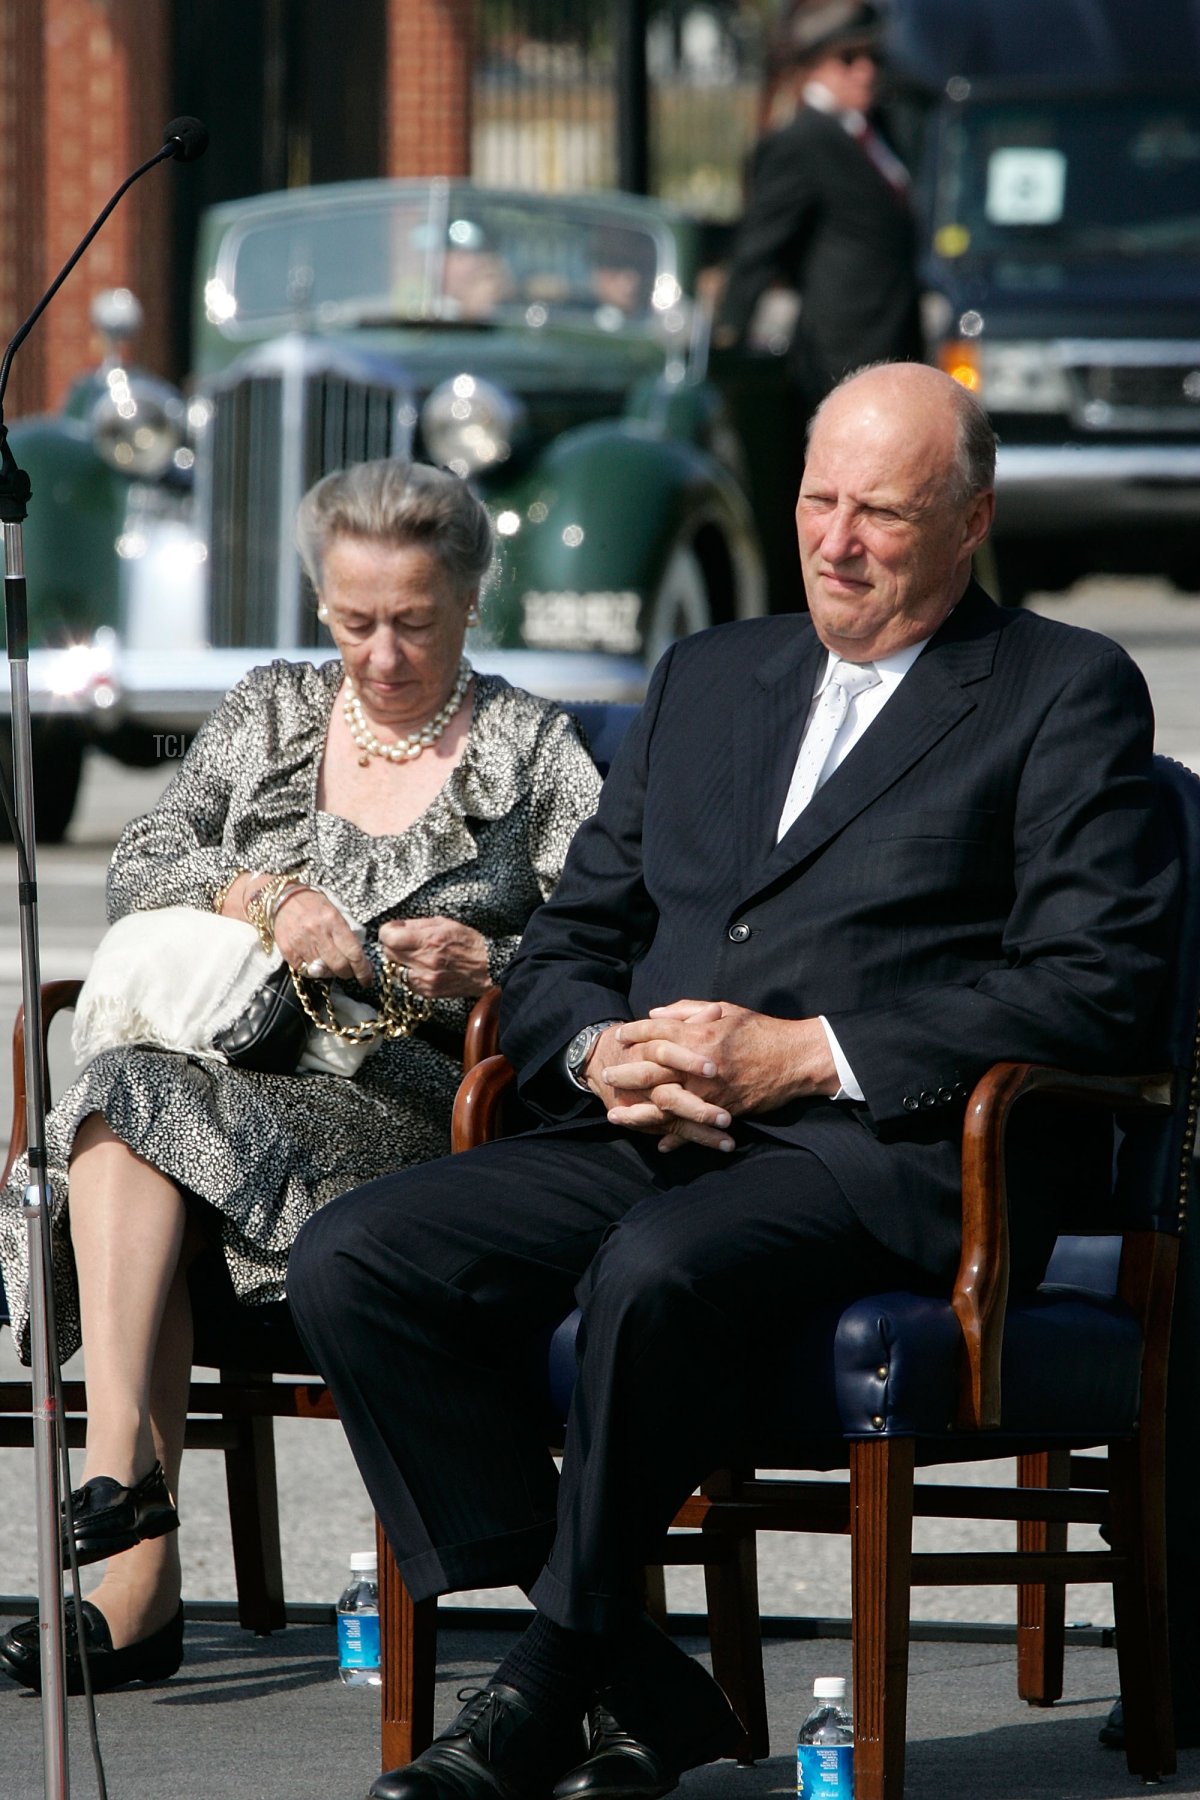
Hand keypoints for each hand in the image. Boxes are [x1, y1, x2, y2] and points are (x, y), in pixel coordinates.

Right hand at [268, 886, 372, 985]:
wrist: (284, 899)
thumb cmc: (314, 906)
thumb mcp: (336, 912)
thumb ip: (347, 934)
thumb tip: (358, 958)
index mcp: (334, 921)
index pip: (354, 952)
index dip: (363, 970)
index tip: (367, 979)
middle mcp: (317, 932)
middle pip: (339, 966)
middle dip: (347, 973)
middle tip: (348, 971)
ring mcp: (301, 943)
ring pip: (322, 971)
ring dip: (330, 972)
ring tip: (330, 964)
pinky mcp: (288, 951)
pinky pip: (305, 971)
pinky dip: (313, 971)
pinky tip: (315, 962)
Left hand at [377, 916, 490, 997]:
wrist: (488, 968)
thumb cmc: (468, 943)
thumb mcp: (444, 923)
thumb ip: (417, 925)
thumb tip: (396, 926)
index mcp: (428, 940)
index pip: (389, 937)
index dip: (387, 931)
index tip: (393, 930)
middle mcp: (424, 961)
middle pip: (388, 953)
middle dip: (392, 945)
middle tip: (404, 942)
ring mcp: (425, 979)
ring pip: (395, 969)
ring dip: (400, 961)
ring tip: (415, 956)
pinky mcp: (428, 992)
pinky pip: (406, 982)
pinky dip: (410, 974)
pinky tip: (423, 968)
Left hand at [597, 1000, 838, 1151]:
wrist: (795, 1058)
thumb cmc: (759, 1030)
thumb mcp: (725, 1010)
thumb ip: (688, 1010)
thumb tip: (655, 1013)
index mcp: (701, 1032)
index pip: (658, 1031)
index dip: (636, 1032)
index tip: (620, 1035)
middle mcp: (700, 1061)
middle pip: (653, 1067)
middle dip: (627, 1072)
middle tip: (607, 1076)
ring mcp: (711, 1089)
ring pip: (667, 1102)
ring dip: (639, 1111)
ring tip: (617, 1115)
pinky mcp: (723, 1109)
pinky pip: (694, 1126)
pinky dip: (676, 1137)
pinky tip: (658, 1143)